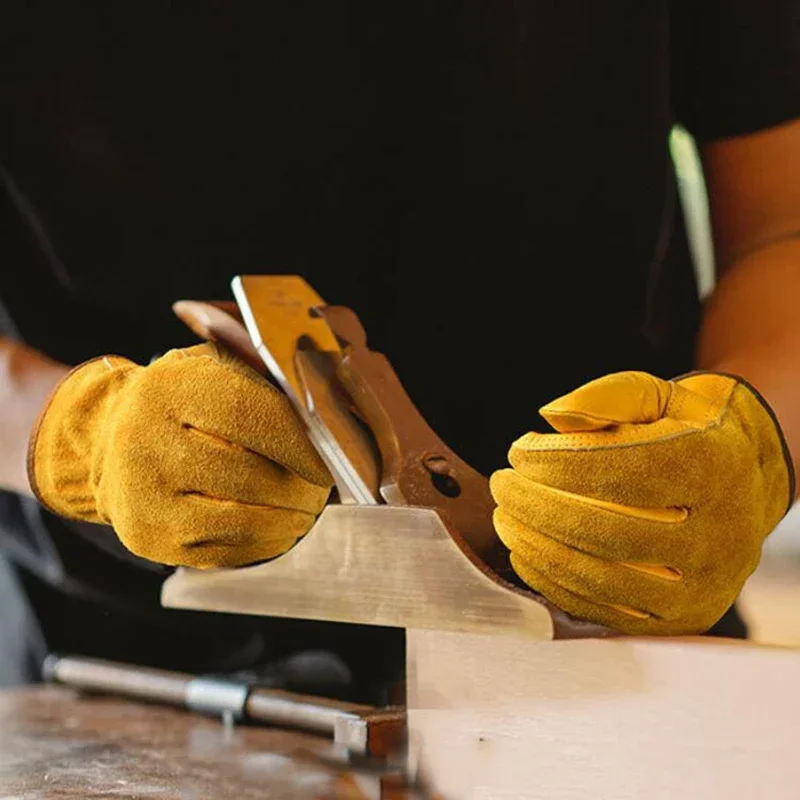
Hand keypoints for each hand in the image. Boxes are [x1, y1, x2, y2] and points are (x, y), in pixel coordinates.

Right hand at [28, 343, 331, 567]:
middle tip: (322, 492)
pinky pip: (223, 551)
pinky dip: (264, 544)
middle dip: (300, 489)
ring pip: (241, 521)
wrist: (108, 442)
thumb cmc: (180, 403)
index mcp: (168, 390)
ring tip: (308, 511)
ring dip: (288, 521)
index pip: (249, 416)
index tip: (328, 463)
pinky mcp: (149, 538)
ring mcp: (145, 495)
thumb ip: (261, 376)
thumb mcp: (210, 368)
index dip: (298, 444)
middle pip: (249, 476)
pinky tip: (281, 531)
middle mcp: (147, 442)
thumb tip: (323, 409)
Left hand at [490, 371, 793, 633]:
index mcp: (713, 467)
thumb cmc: (686, 430)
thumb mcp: (657, 394)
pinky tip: (526, 552)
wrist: (744, 481)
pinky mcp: (682, 616)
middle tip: (501, 485)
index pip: (622, 470)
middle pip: (607, 529)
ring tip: (505, 518)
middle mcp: (721, 532)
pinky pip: (606, 609)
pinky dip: (554, 583)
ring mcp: (704, 584)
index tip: (518, 451)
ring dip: (538, 548)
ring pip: (603, 577)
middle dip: (537, 506)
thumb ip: (605, 397)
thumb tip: (549, 419)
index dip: (557, 462)